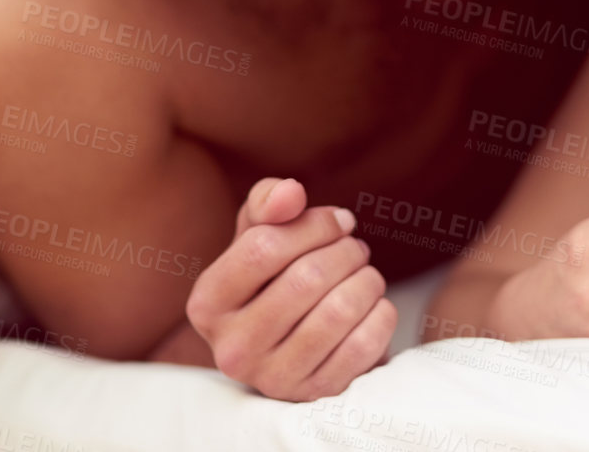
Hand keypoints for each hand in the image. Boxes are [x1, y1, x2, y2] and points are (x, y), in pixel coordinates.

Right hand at [185, 178, 395, 400]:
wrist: (297, 344)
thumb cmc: (276, 277)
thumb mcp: (260, 233)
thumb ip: (268, 201)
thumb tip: (290, 193)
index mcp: (207, 303)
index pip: (264, 247)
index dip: (314, 225)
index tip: (339, 221)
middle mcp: (231, 349)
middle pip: (306, 279)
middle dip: (346, 252)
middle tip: (356, 248)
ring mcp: (272, 379)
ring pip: (339, 311)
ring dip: (367, 281)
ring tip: (366, 274)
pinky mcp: (314, 396)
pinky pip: (364, 345)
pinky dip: (380, 315)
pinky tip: (373, 306)